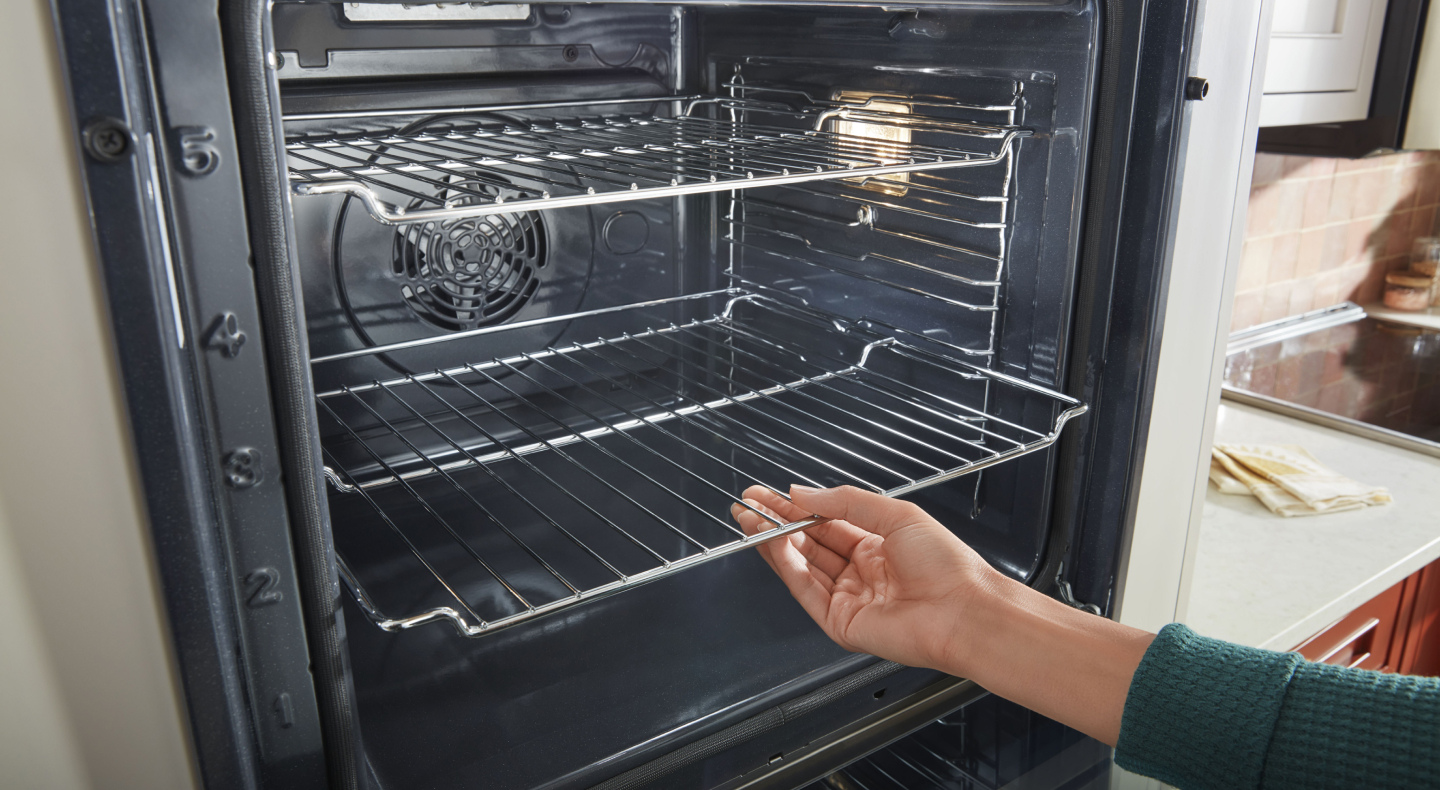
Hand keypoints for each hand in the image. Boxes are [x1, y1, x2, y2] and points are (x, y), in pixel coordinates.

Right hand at [730, 484, 1003, 670]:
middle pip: (807, 545)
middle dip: (776, 524)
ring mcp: (849, 599)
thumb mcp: (895, 515)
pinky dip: (787, 568)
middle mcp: (860, 573)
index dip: (795, 508)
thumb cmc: (947, 565)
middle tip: (749, 506)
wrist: (964, 610)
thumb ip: (844, 502)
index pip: (824, 524)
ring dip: (774, 543)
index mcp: (877, 546)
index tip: (767, 495)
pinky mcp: (841, 624)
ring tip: (752, 520)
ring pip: (801, 567)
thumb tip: (802, 493)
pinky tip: (775, 545)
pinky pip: (806, 591)